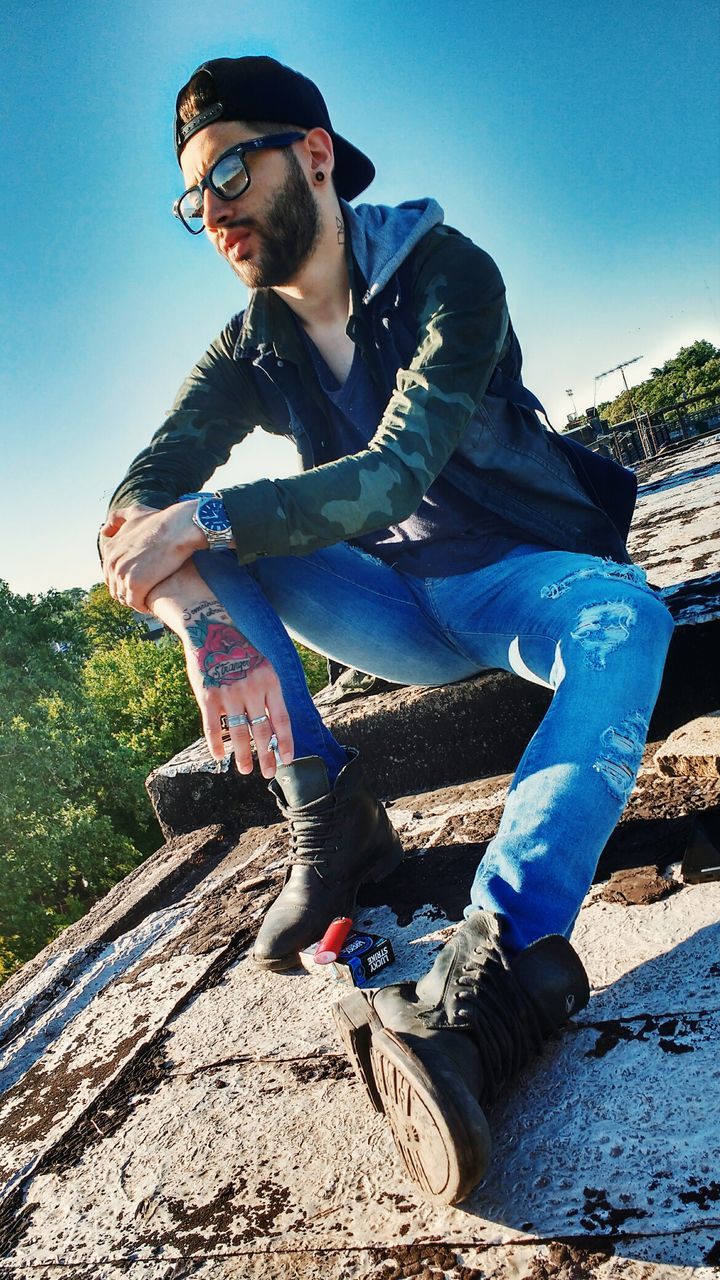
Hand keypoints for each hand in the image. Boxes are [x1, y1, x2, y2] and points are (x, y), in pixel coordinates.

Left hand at [102, 503, 204, 612]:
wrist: (178, 528)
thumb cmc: (161, 520)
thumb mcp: (134, 513)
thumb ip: (117, 518)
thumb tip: (104, 530)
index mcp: (110, 549)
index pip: (110, 574)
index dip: (124, 580)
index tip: (139, 582)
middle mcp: (112, 563)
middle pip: (115, 587)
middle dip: (128, 592)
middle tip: (144, 594)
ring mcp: (122, 574)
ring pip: (124, 597)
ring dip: (135, 601)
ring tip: (149, 600)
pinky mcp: (135, 585)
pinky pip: (135, 603)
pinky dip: (142, 606)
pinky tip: (152, 605)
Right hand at [148, 564, 293, 777]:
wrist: (211, 630)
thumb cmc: (240, 652)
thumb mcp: (263, 667)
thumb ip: (269, 694)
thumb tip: (276, 727)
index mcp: (270, 682)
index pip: (282, 719)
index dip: (285, 743)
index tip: (287, 760)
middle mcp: (252, 689)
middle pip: (262, 731)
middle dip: (266, 756)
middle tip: (268, 773)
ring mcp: (229, 693)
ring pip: (240, 733)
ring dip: (243, 755)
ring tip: (245, 769)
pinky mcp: (208, 696)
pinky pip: (213, 727)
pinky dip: (217, 744)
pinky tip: (220, 756)